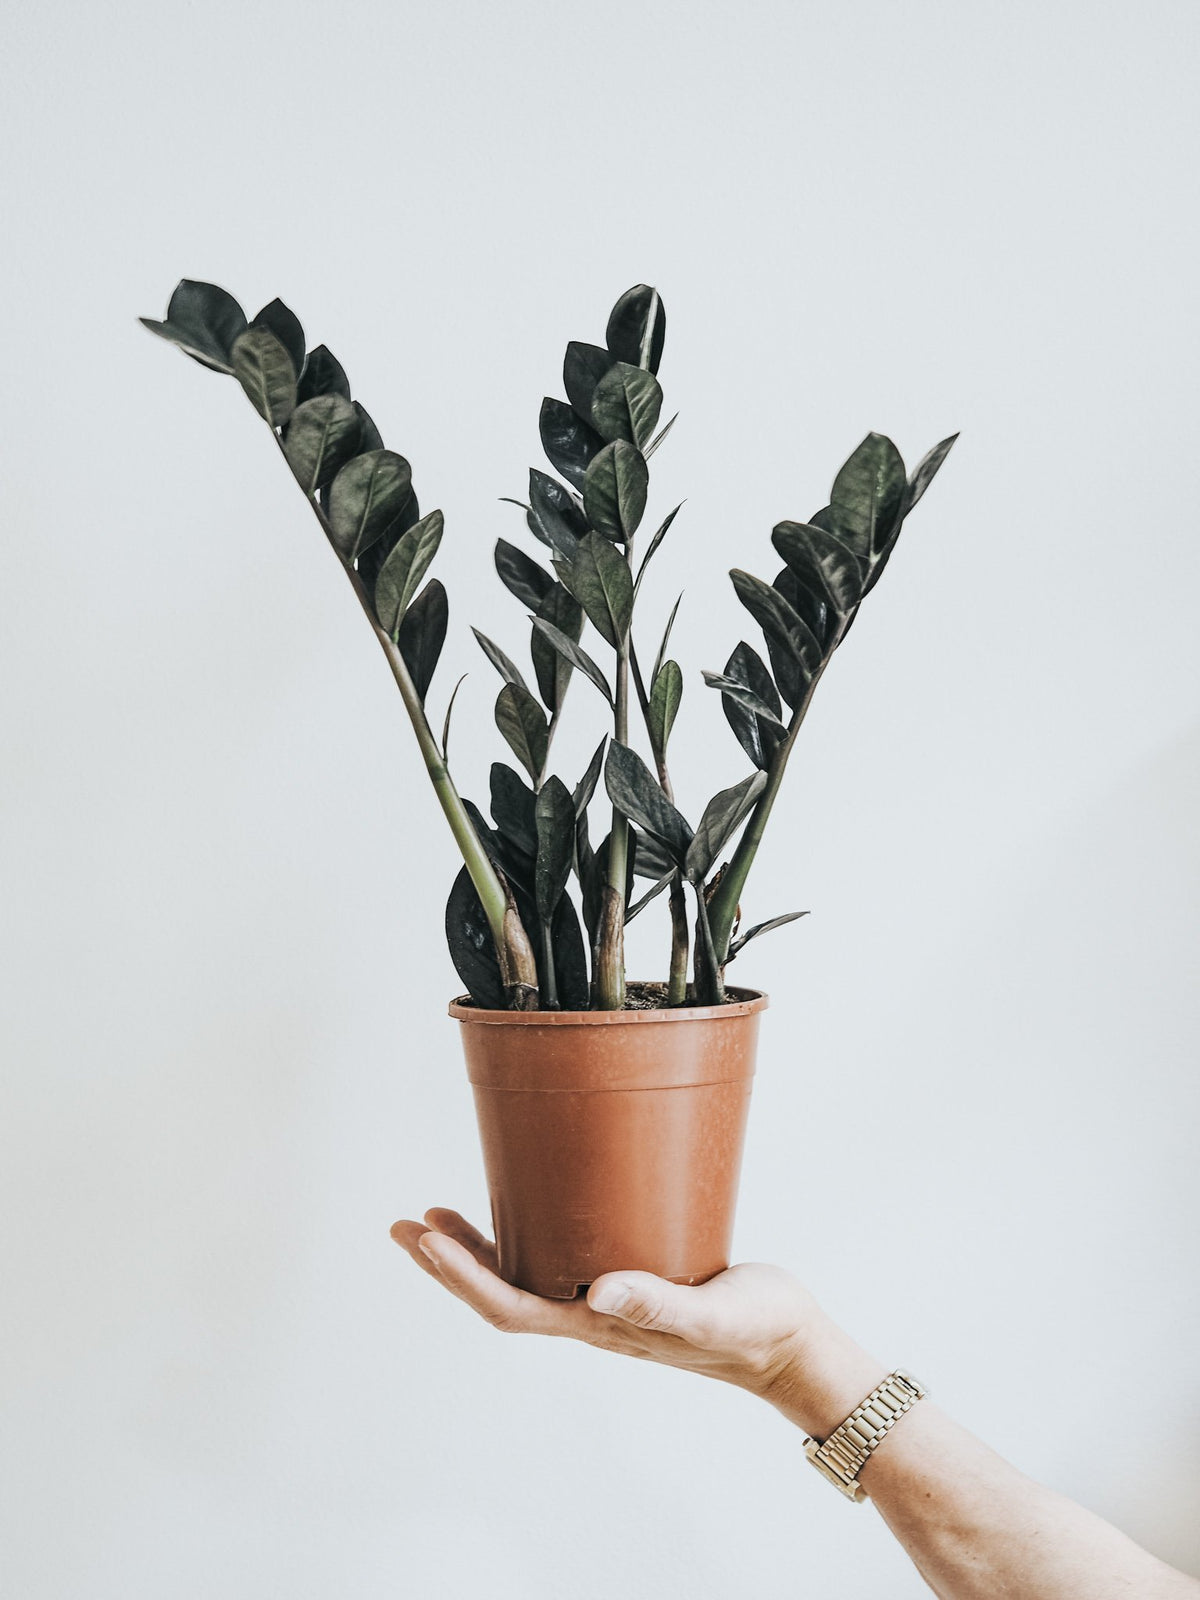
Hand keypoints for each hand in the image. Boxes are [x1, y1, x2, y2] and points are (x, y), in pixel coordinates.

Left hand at [390, 1209, 883, 1433]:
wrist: (791, 1342)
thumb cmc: (756, 1330)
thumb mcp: (710, 1313)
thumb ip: (658, 1302)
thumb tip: (598, 1292)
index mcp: (601, 1324)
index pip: (511, 1306)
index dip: (463, 1276)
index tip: (426, 1237)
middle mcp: (593, 1311)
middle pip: (502, 1293)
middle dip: (450, 1263)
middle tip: (408, 1225)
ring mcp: (607, 1297)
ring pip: (525, 1276)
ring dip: (476, 1252)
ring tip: (439, 1218)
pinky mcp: (630, 1272)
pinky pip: (561, 1256)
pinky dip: (527, 1235)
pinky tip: (528, 1208)